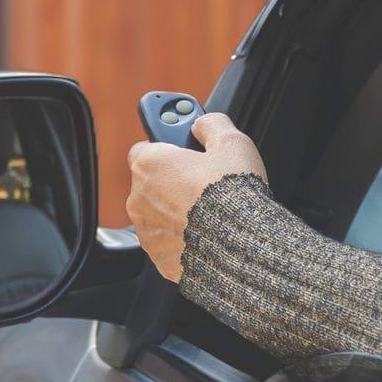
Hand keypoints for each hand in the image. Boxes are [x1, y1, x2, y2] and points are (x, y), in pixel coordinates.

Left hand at [126, 113, 266, 282]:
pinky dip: (181, 238)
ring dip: (176, 211)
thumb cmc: (234, 195)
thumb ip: (211, 124)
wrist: (243, 246)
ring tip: (210, 211)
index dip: (168, 147)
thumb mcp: (231, 142)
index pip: (146, 147)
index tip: (184, 148)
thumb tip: (203, 124)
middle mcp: (138, 198)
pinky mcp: (158, 257)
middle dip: (173, 181)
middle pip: (152, 182)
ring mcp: (146, 231)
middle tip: (204, 181)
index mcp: (149, 165)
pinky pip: (167, 241)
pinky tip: (206, 234)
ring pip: (158, 214)